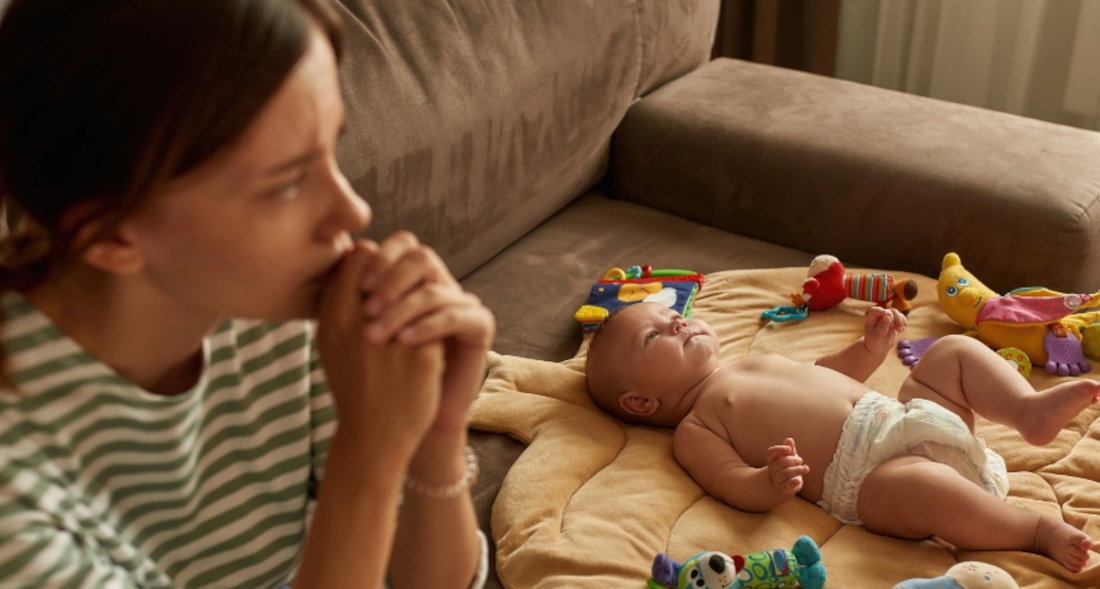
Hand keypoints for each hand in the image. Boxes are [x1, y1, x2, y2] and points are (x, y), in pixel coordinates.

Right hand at [316, 241, 444, 453]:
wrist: (373, 436)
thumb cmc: (353, 386)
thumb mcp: (331, 343)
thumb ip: (339, 303)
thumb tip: (355, 261)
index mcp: (334, 316)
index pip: (360, 255)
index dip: (376, 259)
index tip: (385, 275)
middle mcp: (360, 322)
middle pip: (391, 265)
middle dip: (403, 270)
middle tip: (410, 284)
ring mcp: (393, 337)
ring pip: (421, 288)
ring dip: (423, 295)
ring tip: (425, 309)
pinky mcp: (423, 355)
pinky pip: (438, 319)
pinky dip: (438, 325)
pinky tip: (437, 338)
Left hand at [358, 231, 495, 432]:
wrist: (404, 422)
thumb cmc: (374, 375)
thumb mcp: (356, 331)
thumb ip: (348, 294)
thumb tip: (337, 258)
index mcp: (411, 281)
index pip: (400, 245)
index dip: (378, 258)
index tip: (356, 285)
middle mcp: (438, 285)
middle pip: (420, 256)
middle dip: (390, 279)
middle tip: (366, 307)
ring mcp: (460, 304)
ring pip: (434, 288)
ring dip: (402, 308)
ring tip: (376, 334)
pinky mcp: (478, 327)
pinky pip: (455, 315)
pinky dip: (426, 326)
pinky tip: (403, 341)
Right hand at [766, 438, 807, 495]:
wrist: (785, 484)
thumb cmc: (788, 466)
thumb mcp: (789, 456)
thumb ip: (790, 448)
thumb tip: (789, 440)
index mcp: (772, 459)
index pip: (771, 453)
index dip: (779, 449)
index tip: (790, 449)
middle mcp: (772, 469)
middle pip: (779, 463)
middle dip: (792, 460)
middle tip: (800, 460)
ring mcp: (776, 480)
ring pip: (783, 474)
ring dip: (796, 470)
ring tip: (804, 469)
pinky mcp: (783, 489)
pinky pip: (786, 485)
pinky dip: (792, 482)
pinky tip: (798, 480)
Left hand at [863, 306, 906, 355]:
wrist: (878, 348)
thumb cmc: (875, 342)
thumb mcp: (878, 336)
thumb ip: (882, 326)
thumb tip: (887, 316)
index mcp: (871, 319)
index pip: (875, 310)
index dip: (881, 311)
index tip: (888, 315)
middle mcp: (879, 317)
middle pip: (889, 311)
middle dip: (895, 319)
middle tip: (897, 329)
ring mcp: (887, 318)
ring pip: (896, 313)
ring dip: (900, 320)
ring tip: (900, 330)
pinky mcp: (894, 322)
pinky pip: (900, 317)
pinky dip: (903, 322)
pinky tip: (902, 329)